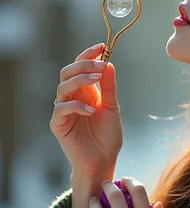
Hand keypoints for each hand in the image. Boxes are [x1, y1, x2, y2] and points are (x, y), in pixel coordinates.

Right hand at [50, 43, 122, 177]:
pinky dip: (76, 106)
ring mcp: (64, 111)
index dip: (88, 55)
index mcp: (84, 91)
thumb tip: (108, 63)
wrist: (103, 161)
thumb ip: (109, 87)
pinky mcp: (58, 124)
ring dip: (80, 80)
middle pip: (68, 72)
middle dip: (83, 64)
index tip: (102, 46)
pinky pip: (62, 109)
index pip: (80, 67)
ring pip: (63, 87)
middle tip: (100, 64)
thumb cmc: (107, 137)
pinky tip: (91, 110)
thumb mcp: (112, 108)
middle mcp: (72, 98)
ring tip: (96, 80)